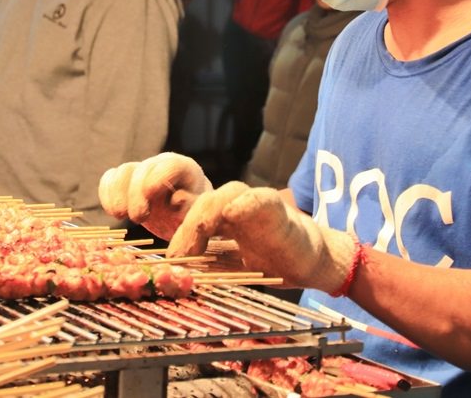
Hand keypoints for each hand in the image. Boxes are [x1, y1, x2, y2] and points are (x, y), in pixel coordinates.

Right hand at [98, 152, 212, 239]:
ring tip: (120, 215)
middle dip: (136, 194)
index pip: (170, 165)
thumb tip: (176, 200)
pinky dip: (107, 193)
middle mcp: (161, 164)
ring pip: (124, 171)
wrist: (182, 215)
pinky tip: (113, 211)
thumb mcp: (198, 213)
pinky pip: (110, 178)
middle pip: (143, 169)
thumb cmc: (193, 214)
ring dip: (118, 193)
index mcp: (185, 168)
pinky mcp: (125, 181)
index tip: (151, 194)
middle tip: (138, 219)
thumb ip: (191, 206)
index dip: (159, 177)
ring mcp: (141, 171)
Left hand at [169, 185, 360, 293]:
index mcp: (218, 218)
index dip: (172, 223)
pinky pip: (259, 198)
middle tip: (176, 255)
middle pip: (202, 203)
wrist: (308, 262)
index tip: (162, 253)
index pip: (189, 212)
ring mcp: (253, 203)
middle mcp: (232, 206)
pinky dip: (245, 203)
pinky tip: (232, 212)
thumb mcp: (230, 268)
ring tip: (196, 237)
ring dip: (207, 215)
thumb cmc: (269, 263)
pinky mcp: (276, 206)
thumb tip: (175, 275)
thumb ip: (206, 265)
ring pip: (224, 195)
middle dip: (185, 226)